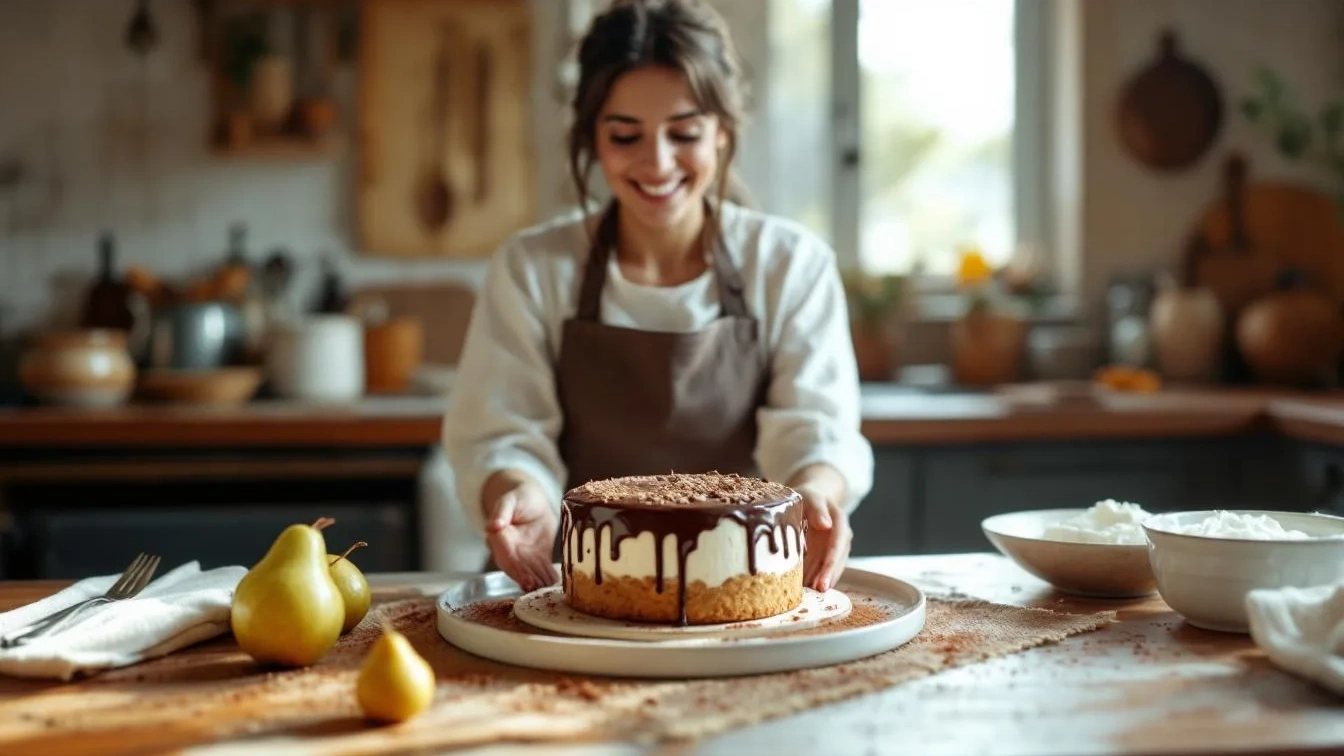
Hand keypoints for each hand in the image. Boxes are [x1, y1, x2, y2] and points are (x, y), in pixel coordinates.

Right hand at [483, 477, 557, 591]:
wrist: (534, 501)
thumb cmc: (519, 497)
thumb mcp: (509, 500)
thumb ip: (501, 511)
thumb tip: (493, 526)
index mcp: (500, 537)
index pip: (505, 556)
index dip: (514, 568)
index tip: (523, 579)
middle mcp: (510, 551)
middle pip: (517, 569)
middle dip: (526, 580)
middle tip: (535, 589)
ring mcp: (525, 556)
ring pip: (530, 572)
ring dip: (538, 582)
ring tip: (547, 591)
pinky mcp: (538, 557)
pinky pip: (542, 569)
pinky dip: (549, 577)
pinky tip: (556, 585)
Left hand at [800, 487, 851, 592]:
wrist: (811, 500)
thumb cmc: (808, 497)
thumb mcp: (810, 497)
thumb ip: (817, 509)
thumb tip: (825, 525)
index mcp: (839, 520)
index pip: (838, 542)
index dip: (831, 561)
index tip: (824, 577)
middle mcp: (842, 535)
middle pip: (837, 559)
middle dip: (828, 576)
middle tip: (819, 591)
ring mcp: (837, 546)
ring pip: (833, 567)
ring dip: (823, 581)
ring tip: (811, 595)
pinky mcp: (828, 554)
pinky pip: (825, 568)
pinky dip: (817, 579)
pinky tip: (808, 590)